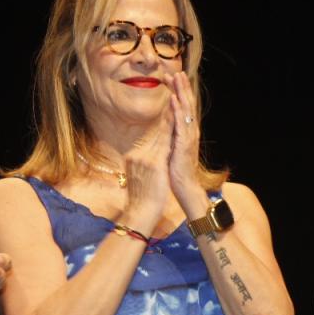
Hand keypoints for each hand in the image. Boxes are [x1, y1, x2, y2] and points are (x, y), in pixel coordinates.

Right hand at [120, 110, 173, 232]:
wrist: (140, 212)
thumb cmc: (143, 200)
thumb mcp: (141, 179)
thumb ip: (143, 166)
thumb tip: (147, 161)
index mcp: (136, 158)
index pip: (150, 139)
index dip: (161, 125)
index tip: (168, 112)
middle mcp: (139, 155)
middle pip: (155, 133)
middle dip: (166, 117)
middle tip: (174, 102)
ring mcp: (145, 158)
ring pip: (160, 135)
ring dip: (169, 118)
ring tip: (177, 103)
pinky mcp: (153, 163)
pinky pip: (163, 144)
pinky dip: (170, 131)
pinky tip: (177, 121)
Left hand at [163, 71, 207, 213]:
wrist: (184, 187)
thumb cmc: (176, 171)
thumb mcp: (171, 149)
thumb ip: (170, 136)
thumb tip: (166, 126)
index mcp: (185, 132)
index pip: (182, 108)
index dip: (178, 93)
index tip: (171, 78)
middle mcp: (190, 132)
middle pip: (186, 105)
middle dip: (182, 88)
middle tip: (177, 72)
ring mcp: (188, 137)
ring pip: (186, 111)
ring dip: (181, 93)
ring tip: (178, 78)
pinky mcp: (184, 145)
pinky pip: (180, 124)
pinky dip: (177, 110)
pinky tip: (173, 100)